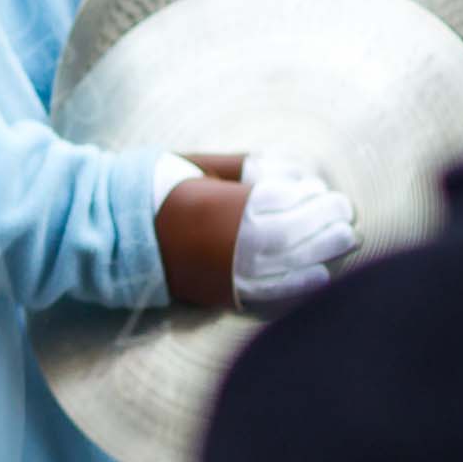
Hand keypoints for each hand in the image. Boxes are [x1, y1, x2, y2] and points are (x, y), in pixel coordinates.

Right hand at [154, 157, 357, 307]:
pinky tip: (322, 275)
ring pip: (292, 261)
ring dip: (324, 251)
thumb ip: (246, 169)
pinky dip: (302, 284)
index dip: (316, 199)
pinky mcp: (226, 292)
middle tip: (345, 217)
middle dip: (328, 223)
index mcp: (232, 206)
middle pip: (299, 231)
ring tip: (344, 240)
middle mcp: (237, 239)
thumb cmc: (160, 193)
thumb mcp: (202, 169)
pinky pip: (273, 291)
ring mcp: (232, 270)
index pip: (290, 201)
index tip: (330, 196)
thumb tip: (293, 172)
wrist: (117, 236)